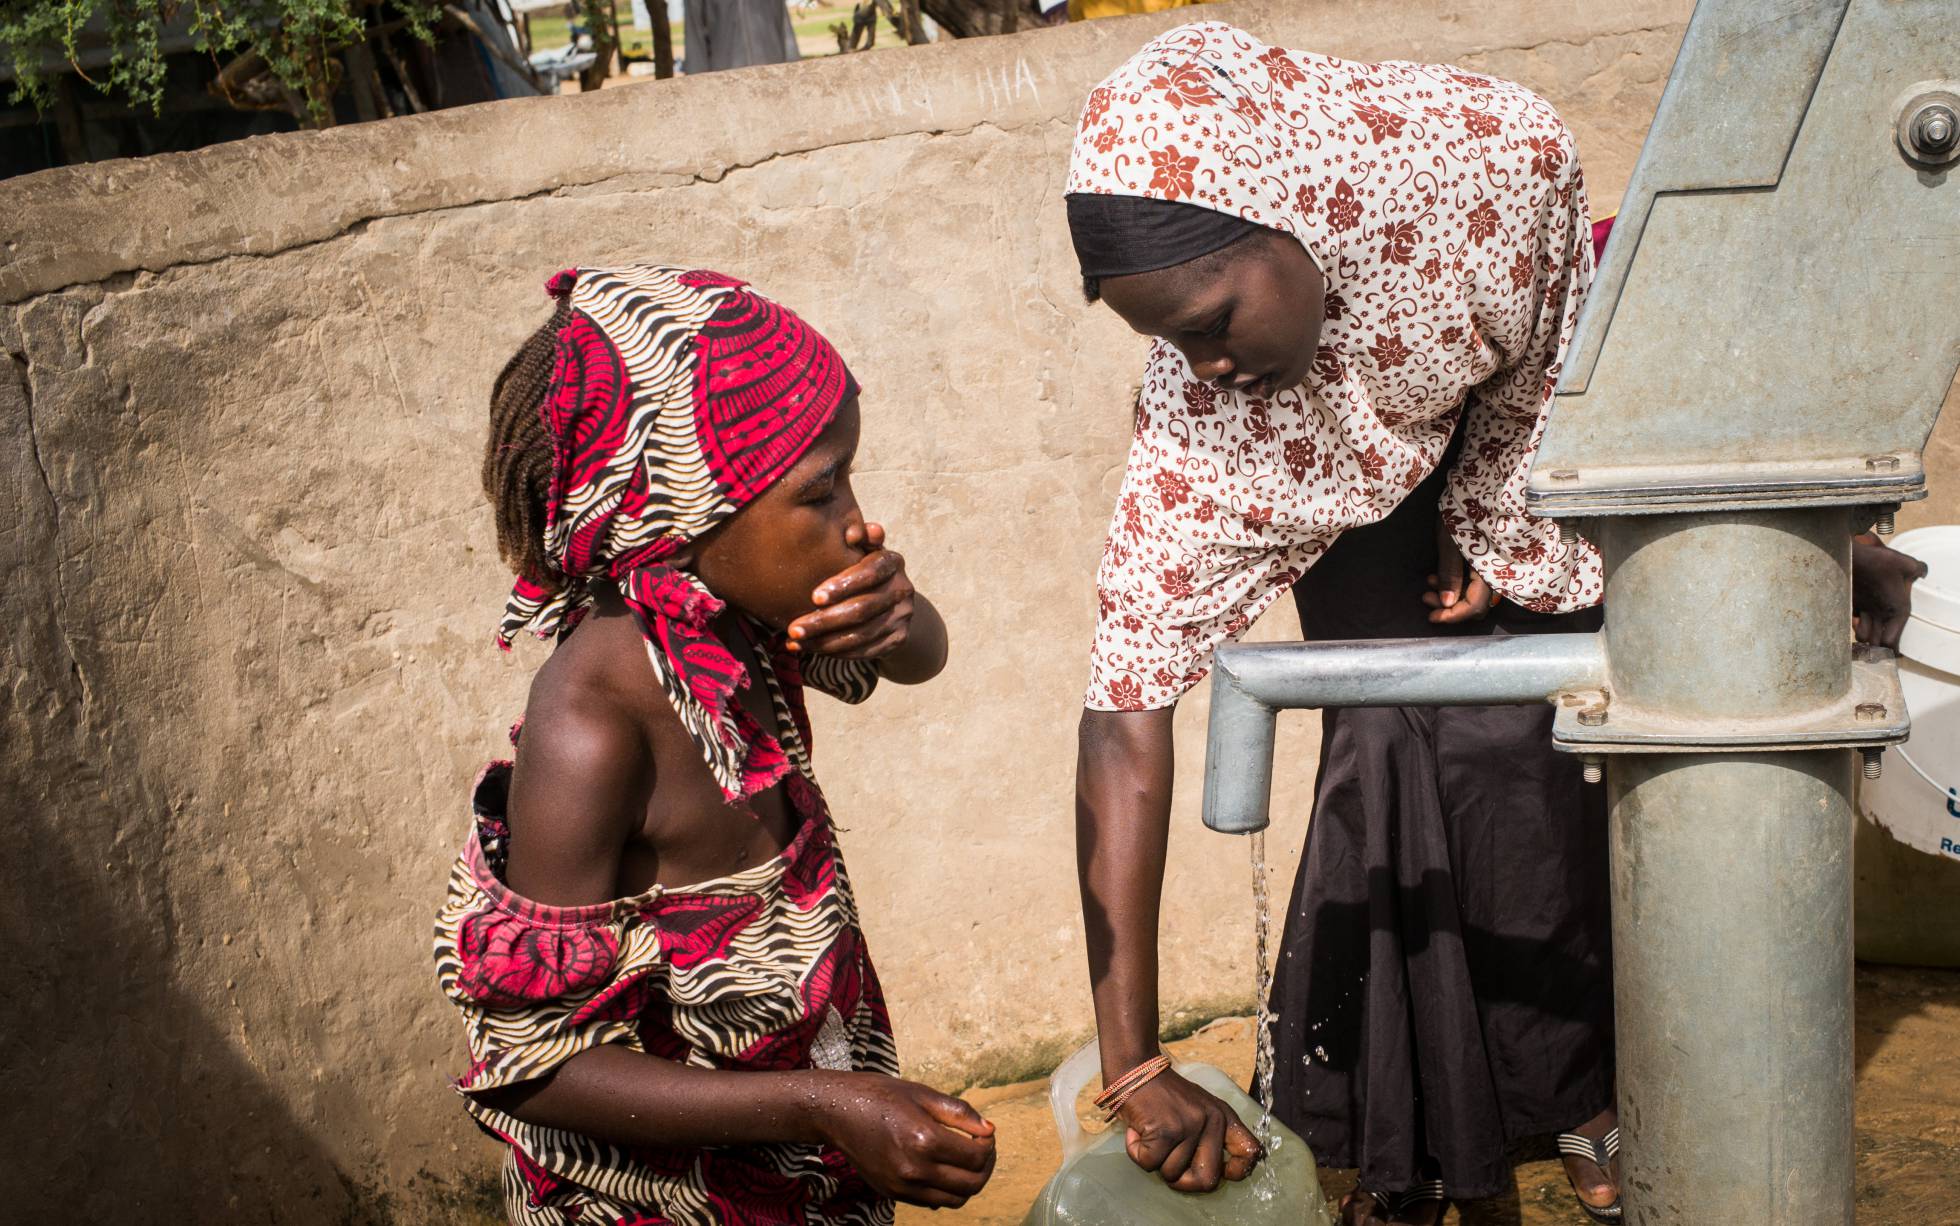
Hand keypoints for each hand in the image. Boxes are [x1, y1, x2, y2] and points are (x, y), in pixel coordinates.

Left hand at [787, 523, 915, 658]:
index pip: (871, 572)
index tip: (814, 597)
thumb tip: (853, 533)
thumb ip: (856, 540)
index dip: (844, 585)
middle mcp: (903, 589)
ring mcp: (903, 616)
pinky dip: (836, 652)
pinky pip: (865, 650)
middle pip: (863, 609)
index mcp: (893, 561)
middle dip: (825, 620)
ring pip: (862, 634)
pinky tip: (810, 649)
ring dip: (825, 641)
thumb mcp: (860, 551)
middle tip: (794, 628)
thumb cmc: (861, 569)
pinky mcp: (898, 639)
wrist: (890, 601)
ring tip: (796, 641)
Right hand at [810, 1071, 996, 1208]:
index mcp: (925, 1139)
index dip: (989, 1146)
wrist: (836, 1111)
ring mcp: (902, 1185)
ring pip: (955, 1200)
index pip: (977, 1157)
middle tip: (982, 1149)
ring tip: (965, 1161)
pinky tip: (942, 1168)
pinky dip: (946, 1190)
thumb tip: (989, 1129)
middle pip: (971, 1184)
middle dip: (985, 1167)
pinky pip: (932, 1202)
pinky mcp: (892, 1193)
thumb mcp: (923, 1094)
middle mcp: (914, 1169)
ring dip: (968, 1183)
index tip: (984, 1134)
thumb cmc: (880, 1095)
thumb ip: (960, 1113)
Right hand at [1114, 1068, 1262, 1193]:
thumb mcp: (1197, 1108)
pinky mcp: (1166, 1131)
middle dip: (1183, 1182)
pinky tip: (1137, 1131)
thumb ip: (1209, 1135)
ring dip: (1154, 1161)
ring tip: (1149, 1135)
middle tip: (1167, 1163)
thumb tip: (1217, 1175)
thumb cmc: (1161, 1095)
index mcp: (1223, 1116)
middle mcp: (1212, 1121)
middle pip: (1208, 1181)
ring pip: (1172, 1174)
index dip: (1236, 1172)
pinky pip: (1149, 1164)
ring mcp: (1190, 1126)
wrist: (1134, 1068)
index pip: (1250, 1152)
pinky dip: (1137, 1152)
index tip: (1220, 1172)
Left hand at [1424, 518, 1495, 624]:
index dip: (1453, 616)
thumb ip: (1450, 574)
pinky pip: (1473, 583)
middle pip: (1477, 605)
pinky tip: (1436, 576)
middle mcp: (1495, 572)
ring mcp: (1491, 567)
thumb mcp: (1450, 543)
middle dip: (1450, 608)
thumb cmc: (1459, 512)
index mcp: (1489, 568)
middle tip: (1426, 598)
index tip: (1432, 617)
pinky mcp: (1485, 562)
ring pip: (1474, 595)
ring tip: (1428, 584)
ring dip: (1450, 596)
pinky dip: (1455, 585)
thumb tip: (1447, 603)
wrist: (1474, 488)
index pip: (1475, 605)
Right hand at [1852, 534, 1927, 648]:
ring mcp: (1863, 610)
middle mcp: (1879, 614)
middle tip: (1882, 652)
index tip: (1896, 656)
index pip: (1892, 642)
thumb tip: (1924, 572)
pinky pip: (1853, 622)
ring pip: (1862, 636)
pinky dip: (1856, 626)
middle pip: (1876, 644)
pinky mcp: (1851, 603)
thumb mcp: (1907, 564)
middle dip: (1878, 650)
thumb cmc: (1879, 563)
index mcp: (1897, 610)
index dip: (1894, 652)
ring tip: (1870, 639)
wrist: (1851, 558)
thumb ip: (1920, 569)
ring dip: (1866, 639)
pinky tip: (1857, 623)